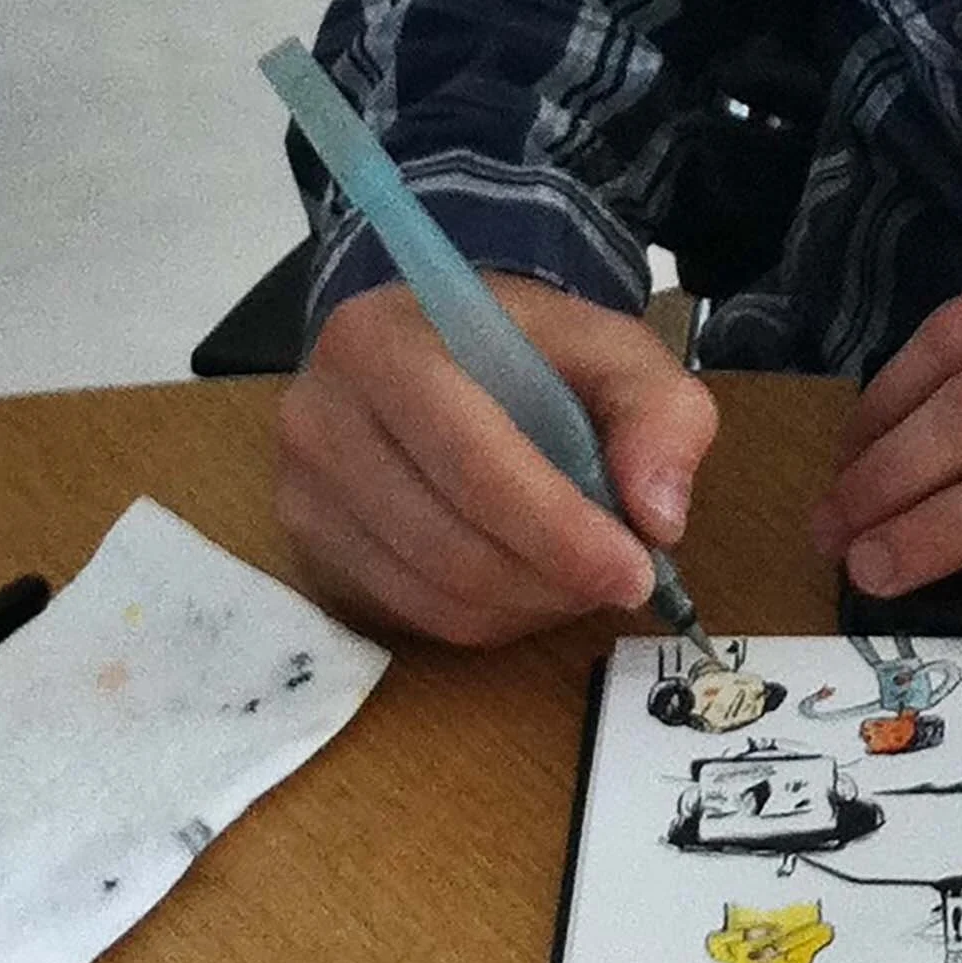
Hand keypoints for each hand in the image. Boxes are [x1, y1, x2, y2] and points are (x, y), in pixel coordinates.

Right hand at [276, 276, 716, 644]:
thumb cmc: (528, 351)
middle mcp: (320, 417)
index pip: (472, 460)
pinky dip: (488, 618)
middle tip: (622, 577)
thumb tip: (657, 517)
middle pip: (452, 545)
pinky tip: (522, 577)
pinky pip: (413, 619)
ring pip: (436, 597)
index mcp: (385, 344)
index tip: (635, 571)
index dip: (559, 531)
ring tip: (576, 569)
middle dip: (555, 579)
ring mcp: (301, 492)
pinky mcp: (309, 553)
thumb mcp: (617, 351)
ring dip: (529, 604)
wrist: (441, 350)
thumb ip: (660, 415)